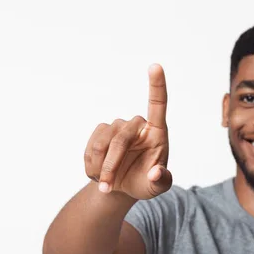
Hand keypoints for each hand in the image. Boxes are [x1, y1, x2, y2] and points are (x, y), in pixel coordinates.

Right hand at [83, 64, 171, 199]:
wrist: (124, 187)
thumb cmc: (146, 183)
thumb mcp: (157, 188)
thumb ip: (162, 181)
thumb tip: (157, 172)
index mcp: (157, 133)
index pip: (158, 104)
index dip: (156, 85)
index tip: (155, 66)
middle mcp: (137, 125)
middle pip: (121, 138)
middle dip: (111, 165)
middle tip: (107, 187)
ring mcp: (118, 127)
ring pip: (102, 142)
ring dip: (100, 167)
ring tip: (105, 184)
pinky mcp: (101, 133)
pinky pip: (91, 146)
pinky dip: (92, 165)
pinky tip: (99, 175)